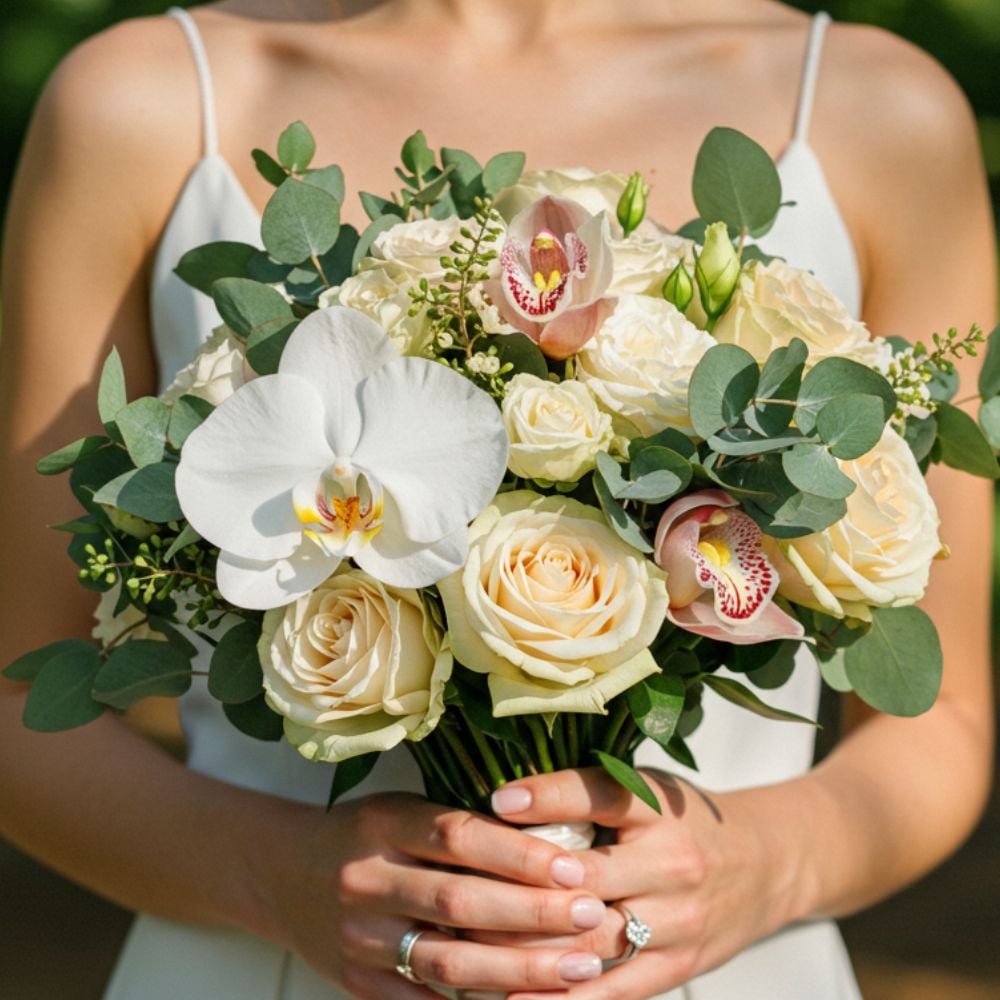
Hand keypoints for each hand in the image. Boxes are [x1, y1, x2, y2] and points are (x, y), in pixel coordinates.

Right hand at [253, 791, 612, 997]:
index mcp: (384, 822)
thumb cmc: (365, 833)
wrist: (284, 874)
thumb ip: (460, 825)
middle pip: (459, 901)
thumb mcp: (403, 808)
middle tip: (591, 918)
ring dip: (518, 968)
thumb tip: (552, 841)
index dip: (520, 854)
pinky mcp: (356, 981)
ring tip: (577, 969)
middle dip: (533, 913)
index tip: (575, 867)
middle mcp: (367, 878)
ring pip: (446, 959)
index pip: (459, 837)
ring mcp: (358, 936)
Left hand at [478, 767, 808, 999]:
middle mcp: (671, 863)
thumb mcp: (649, 789)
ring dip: (529, 949)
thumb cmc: (687, 820)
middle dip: (523, 887)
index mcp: (661, 808)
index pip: (600, 794)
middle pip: (588, 878)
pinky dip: (563, 999)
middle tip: (460, 889)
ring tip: (468, 949)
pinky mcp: (677, 968)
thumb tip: (502, 798)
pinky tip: (516, 998)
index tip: (495, 801)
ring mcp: (677, 922)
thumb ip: (588, 792)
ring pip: (593, 941)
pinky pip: (614, 991)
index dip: (546, 796)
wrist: (766, 864)